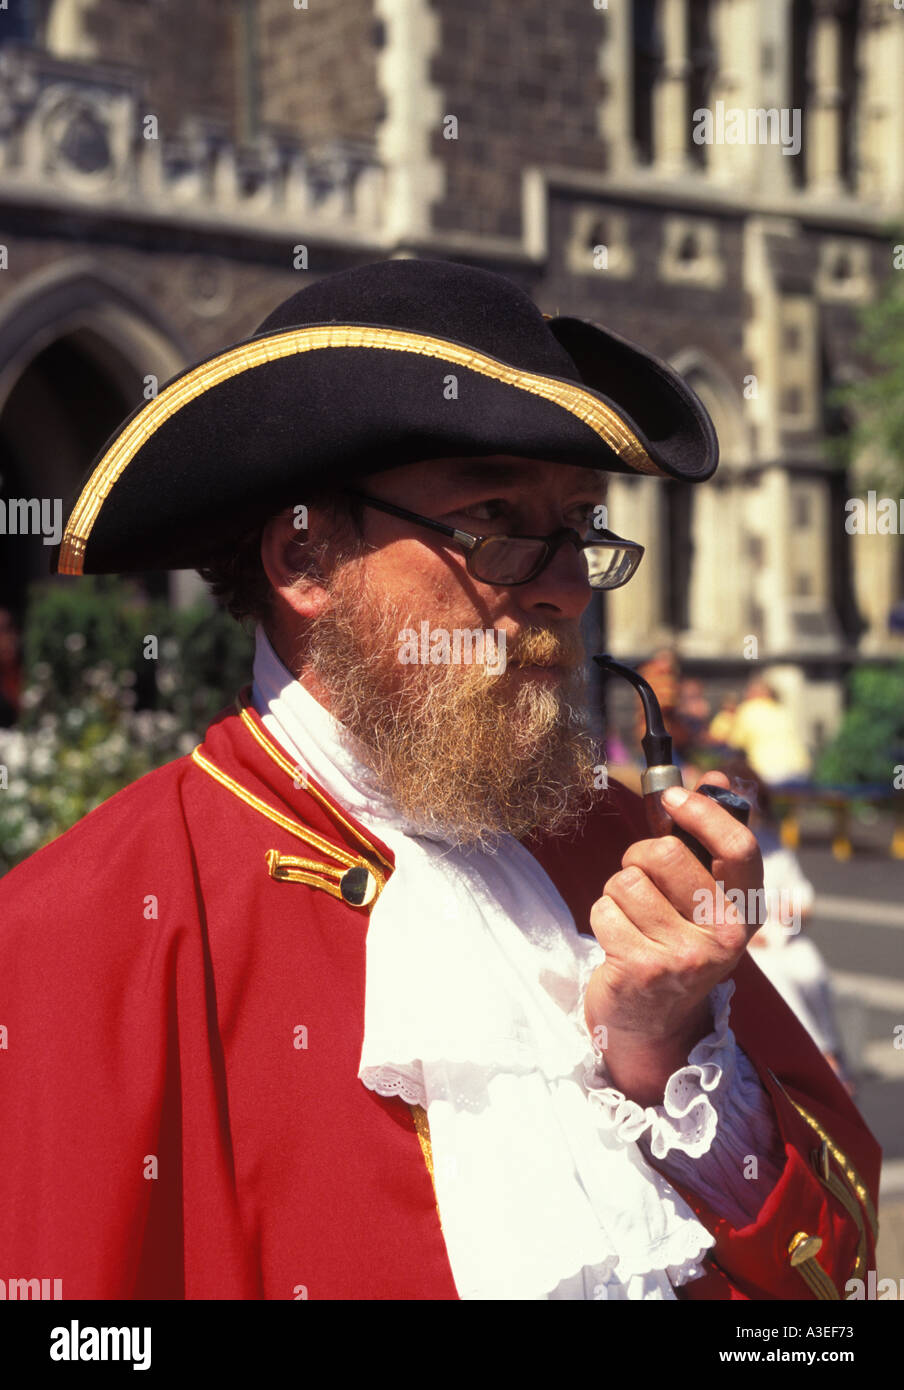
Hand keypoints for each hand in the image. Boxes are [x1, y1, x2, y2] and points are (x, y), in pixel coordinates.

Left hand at [584, 772, 762, 1106]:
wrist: (652, 1025)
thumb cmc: (672, 942)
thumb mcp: (700, 898)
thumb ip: (706, 840)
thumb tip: (715, 778)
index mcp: (745, 912)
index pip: (739, 848)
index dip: (703, 812)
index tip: (671, 798)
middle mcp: (724, 937)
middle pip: (663, 854)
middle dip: (638, 859)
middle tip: (643, 887)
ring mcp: (685, 957)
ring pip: (626, 880)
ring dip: (616, 893)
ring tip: (633, 921)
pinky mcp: (643, 970)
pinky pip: (603, 909)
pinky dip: (601, 919)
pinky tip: (618, 944)